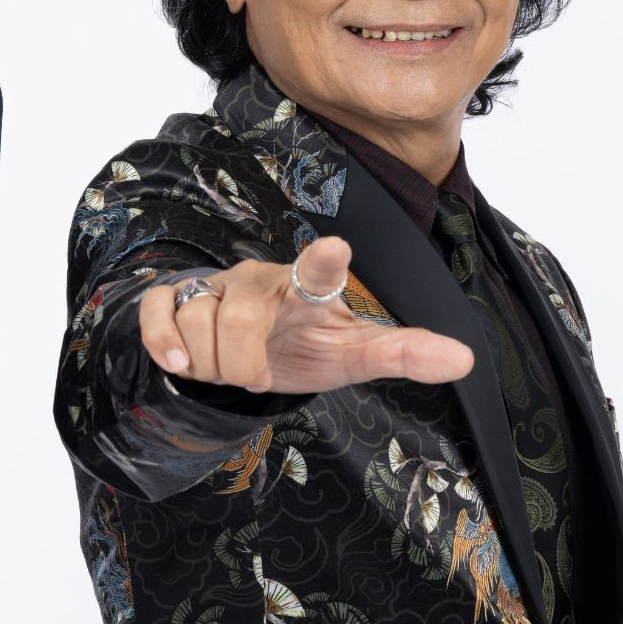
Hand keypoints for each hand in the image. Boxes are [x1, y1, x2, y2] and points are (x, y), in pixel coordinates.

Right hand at [137, 235, 473, 393]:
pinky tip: (179, 361)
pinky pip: (158, 313)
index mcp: (307, 291)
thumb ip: (401, 353)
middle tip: (257, 374)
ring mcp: (214, 285)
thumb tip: (464, 359)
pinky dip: (164, 341)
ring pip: (198, 325)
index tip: (335, 249)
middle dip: (243, 364)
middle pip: (240, 321)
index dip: (323, 261)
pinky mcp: (174, 297)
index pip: (317, 272)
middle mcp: (259, 280)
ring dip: (211, 364)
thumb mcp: (352, 354)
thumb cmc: (307, 343)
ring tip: (228, 365)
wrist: (251, 346)